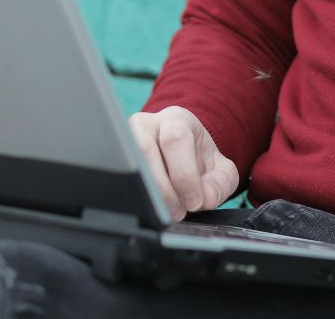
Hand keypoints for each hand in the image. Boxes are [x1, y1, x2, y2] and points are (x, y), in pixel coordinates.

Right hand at [127, 106, 239, 221]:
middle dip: (163, 188)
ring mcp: (125, 140)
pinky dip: (133, 196)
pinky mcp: (114, 158)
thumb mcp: (220, 170)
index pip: (175, 139)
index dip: (184, 174)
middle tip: (178, 213)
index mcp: (176, 120)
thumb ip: (220, 183)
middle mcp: (146, 125)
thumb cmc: (198, 161)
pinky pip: (118, 177)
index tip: (194, 202)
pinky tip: (148, 210)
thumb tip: (205, 198)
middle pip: (144, 150)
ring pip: (126, 163)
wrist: (184, 157)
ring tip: (165, 214)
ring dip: (148, 194)